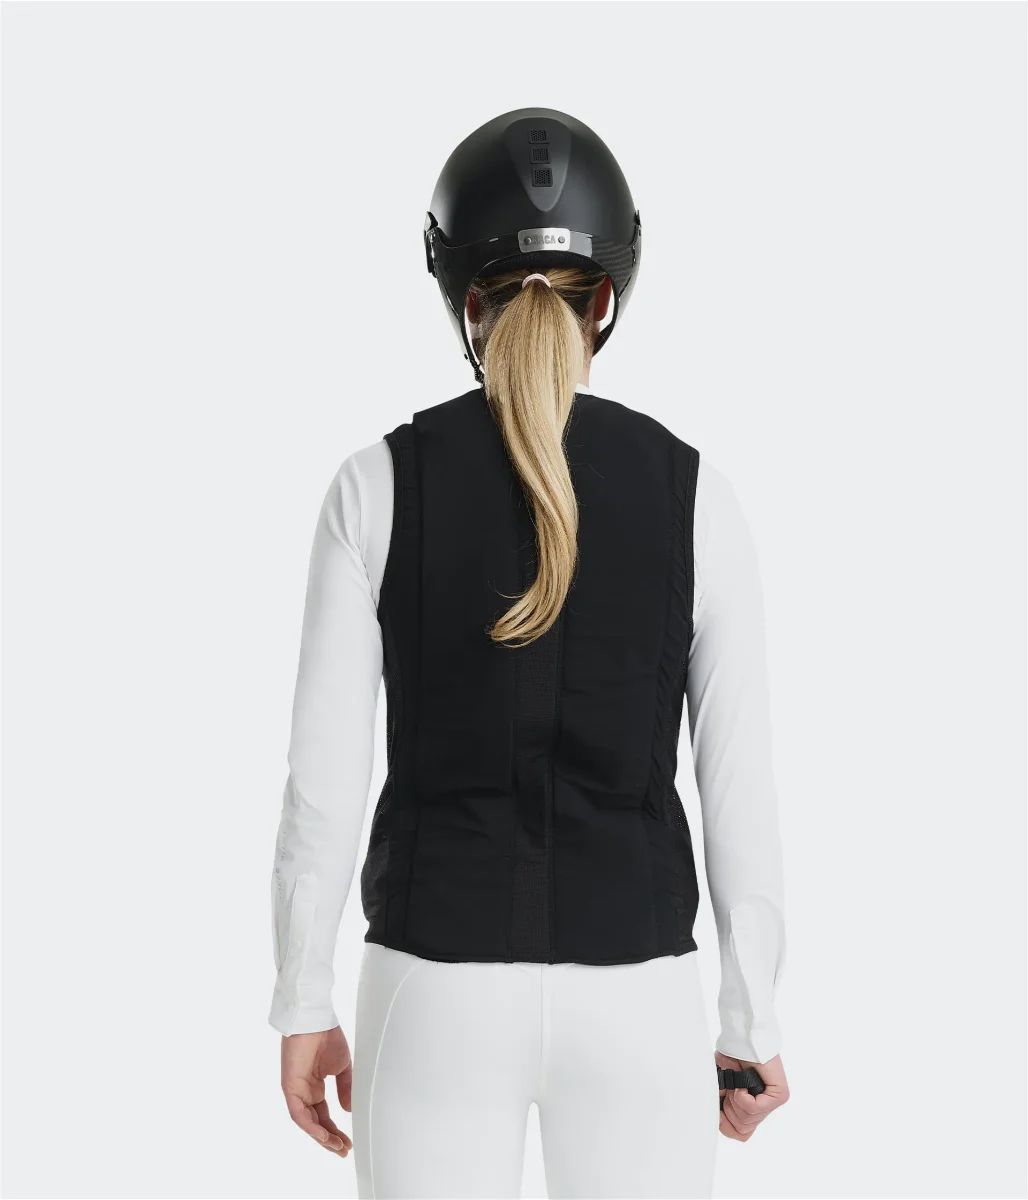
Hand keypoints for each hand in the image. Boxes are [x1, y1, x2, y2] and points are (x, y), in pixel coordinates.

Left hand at [281, 1026, 352, 1156]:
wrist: (315, 1019)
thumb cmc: (327, 1037)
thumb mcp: (342, 1066)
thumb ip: (345, 1088)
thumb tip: (348, 1111)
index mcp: (315, 1087)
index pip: (324, 1115)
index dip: (335, 1130)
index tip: (348, 1142)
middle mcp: (304, 1092)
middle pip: (316, 1123)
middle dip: (329, 1139)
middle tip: (344, 1151)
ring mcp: (296, 1090)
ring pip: (306, 1122)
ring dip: (321, 1137)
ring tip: (337, 1147)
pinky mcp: (289, 1087)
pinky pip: (298, 1113)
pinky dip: (310, 1126)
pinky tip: (323, 1135)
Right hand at [715, 1051, 788, 1141]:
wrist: (741, 1038)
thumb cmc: (730, 1057)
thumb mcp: (720, 1086)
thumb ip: (720, 1107)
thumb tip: (714, 1123)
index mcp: (750, 1107)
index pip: (741, 1133)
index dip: (725, 1125)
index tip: (718, 1109)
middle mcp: (763, 1107)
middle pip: (742, 1129)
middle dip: (728, 1110)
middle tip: (729, 1088)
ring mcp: (772, 1102)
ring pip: (747, 1120)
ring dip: (734, 1100)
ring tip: (736, 1082)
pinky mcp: (780, 1095)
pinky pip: (755, 1108)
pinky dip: (742, 1095)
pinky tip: (742, 1082)